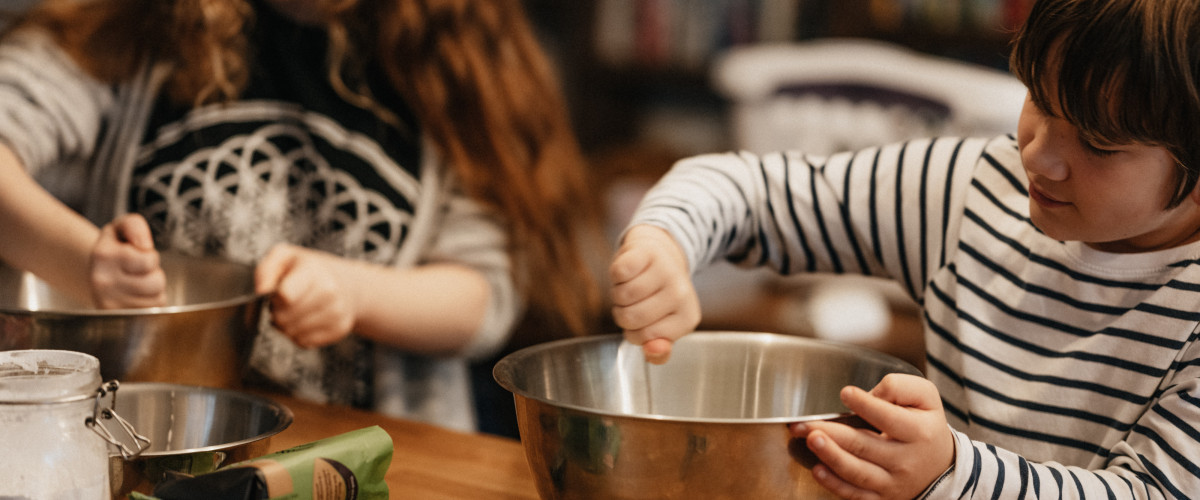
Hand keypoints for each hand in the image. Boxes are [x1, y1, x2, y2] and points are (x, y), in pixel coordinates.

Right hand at [89, 214, 165, 308]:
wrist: (97, 272)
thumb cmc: (115, 248)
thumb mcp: (121, 227)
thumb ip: (135, 225)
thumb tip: (145, 246)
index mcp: (103, 256)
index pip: (148, 260)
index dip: (150, 256)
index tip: (137, 254)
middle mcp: (102, 282)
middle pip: (156, 282)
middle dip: (154, 274)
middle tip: (140, 271)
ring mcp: (108, 304)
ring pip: (157, 299)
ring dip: (154, 290)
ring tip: (138, 282)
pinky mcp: (118, 318)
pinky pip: (152, 311)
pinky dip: (150, 303)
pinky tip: (136, 296)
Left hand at [255, 244, 355, 348]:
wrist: (345, 283)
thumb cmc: (309, 270)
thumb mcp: (285, 257)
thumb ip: (267, 270)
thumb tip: (261, 291)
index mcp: (314, 271)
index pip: (285, 296)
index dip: (274, 298)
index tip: (277, 293)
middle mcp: (329, 292)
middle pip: (284, 318)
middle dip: (277, 313)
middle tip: (284, 304)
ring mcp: (336, 312)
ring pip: (293, 333)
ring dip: (286, 326)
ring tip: (293, 312)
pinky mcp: (339, 329)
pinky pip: (304, 342)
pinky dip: (299, 335)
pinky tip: (304, 321)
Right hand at [608, 224, 699, 363]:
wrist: (659, 256)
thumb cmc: (658, 297)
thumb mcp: (663, 328)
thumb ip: (658, 351)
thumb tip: (652, 350)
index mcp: (687, 318)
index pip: (644, 338)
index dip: (634, 332)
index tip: (643, 321)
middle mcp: (681, 293)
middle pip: (630, 317)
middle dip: (622, 314)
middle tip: (634, 303)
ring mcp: (666, 270)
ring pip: (622, 296)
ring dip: (618, 294)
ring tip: (631, 287)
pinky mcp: (648, 252)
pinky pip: (618, 273)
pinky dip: (616, 276)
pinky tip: (628, 272)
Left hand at [790, 374, 953, 499]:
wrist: (940, 466)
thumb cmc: (925, 426)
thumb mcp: (926, 398)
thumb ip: (900, 388)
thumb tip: (871, 393)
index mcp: (918, 432)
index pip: (889, 418)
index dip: (866, 405)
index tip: (846, 393)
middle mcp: (905, 460)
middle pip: (865, 446)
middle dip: (833, 433)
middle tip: (806, 423)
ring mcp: (892, 482)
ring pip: (857, 472)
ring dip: (831, 456)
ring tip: (810, 440)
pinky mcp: (881, 498)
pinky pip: (856, 495)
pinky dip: (835, 485)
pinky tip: (817, 470)